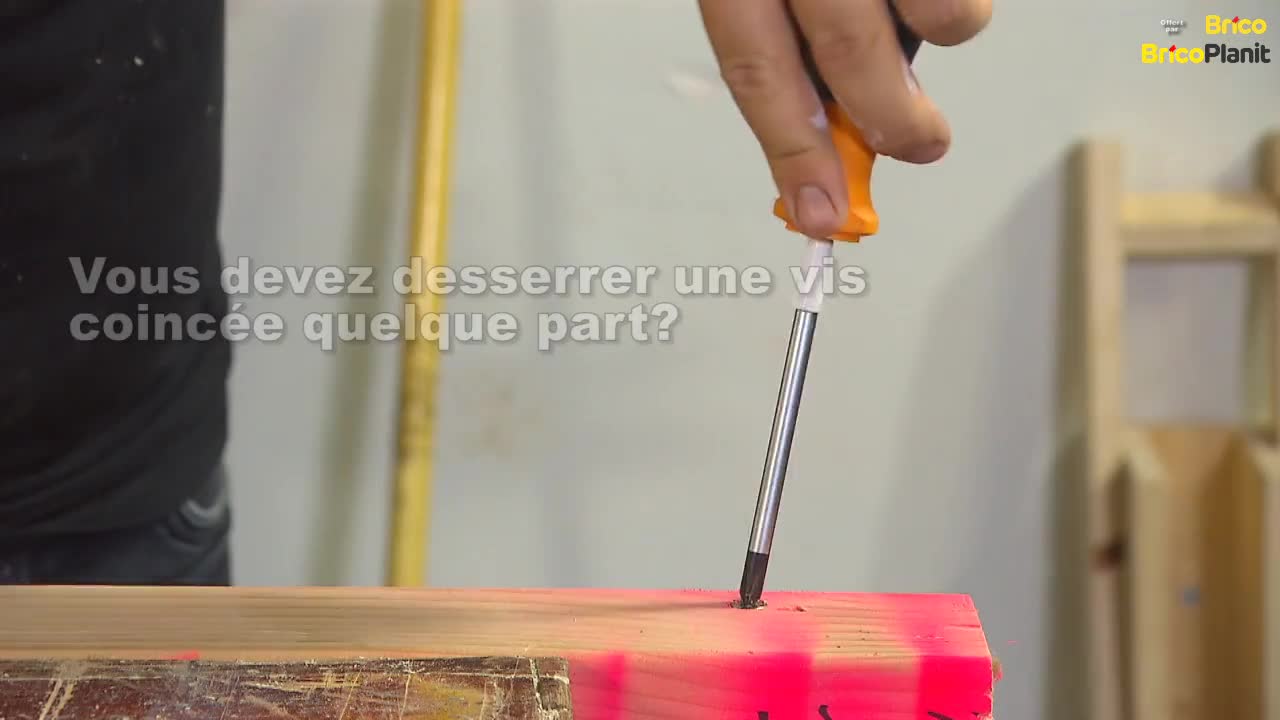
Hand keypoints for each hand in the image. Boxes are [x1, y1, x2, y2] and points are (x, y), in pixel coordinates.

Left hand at [699, 0, 990, 238]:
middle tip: (917, 145)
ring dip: (935, 41)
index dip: (794, 153)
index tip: (822, 214)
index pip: (759, 75)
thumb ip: (790, 53)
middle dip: (890, 119)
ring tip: (921, 29)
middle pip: (850, 54)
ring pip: (931, 14)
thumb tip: (832, 142)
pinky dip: (957, 8)